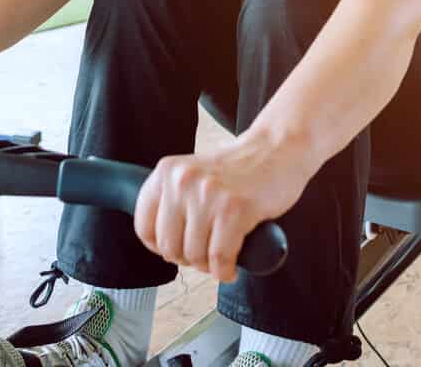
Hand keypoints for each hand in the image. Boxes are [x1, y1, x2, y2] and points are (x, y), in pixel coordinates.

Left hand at [134, 136, 308, 282]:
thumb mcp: (193, 175)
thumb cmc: (238, 169)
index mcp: (167, 172)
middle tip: (205, 253)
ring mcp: (209, 194)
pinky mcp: (235, 209)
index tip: (176, 248)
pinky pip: (220, 258)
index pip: (144, 226)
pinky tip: (231, 267)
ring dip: (209, 266)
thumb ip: (173, 202)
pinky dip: (225, 271)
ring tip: (221, 256)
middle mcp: (183, 181)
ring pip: (195, 256)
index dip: (159, 247)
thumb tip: (160, 246)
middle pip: (168, 247)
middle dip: (187, 259)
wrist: (277, 149)